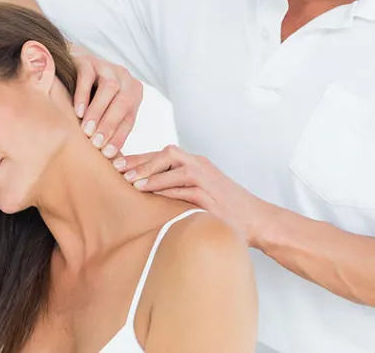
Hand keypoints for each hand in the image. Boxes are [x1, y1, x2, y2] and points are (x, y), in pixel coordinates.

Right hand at [71, 45, 142, 158]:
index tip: (107, 155)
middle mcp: (124, 78)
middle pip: (123, 102)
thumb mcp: (104, 112)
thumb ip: (109, 130)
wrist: (71, 66)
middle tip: (96, 144)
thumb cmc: (89, 98)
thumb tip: (113, 162)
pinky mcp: (88, 59)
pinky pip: (88, 76)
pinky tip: (78, 111)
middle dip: (109, 125)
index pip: (129, 118)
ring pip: (109, 88)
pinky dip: (83, 95)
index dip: (119, 137)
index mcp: (133, 93)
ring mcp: (107, 66)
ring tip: (87, 130)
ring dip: (98, 111)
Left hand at [114, 145, 270, 246]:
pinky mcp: (212, 197)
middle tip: (118, 169)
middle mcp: (202, 167)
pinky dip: (168, 190)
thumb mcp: (200, 194)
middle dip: (142, 160)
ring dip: (152, 175)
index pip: (164, 155)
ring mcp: (208, 180)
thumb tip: (145, 194)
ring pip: (176, 168)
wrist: (257, 220)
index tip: (117, 164)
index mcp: (197, 164)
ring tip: (131, 182)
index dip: (139, 158)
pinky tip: (152, 195)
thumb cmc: (226, 210)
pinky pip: (187, 189)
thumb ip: (177, 189)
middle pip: (168, 153)